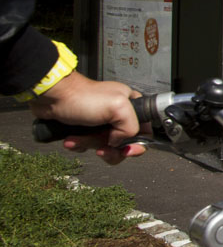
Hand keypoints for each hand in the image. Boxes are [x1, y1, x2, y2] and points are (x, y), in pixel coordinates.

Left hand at [29, 72, 146, 164]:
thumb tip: (120, 142)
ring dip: (90, 146)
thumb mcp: (118, 107)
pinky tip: (71, 138)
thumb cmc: (82, 96)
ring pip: (105, 147)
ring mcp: (102, 124)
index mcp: (131, 106)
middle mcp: (118, 116)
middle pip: (124, 143)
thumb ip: (131, 127)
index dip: (138, 144)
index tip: (127, 150)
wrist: (53, 97)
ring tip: (79, 138)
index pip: (145, 131)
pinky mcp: (86, 130)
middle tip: (100, 147)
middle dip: (110, 148)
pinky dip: (79, 145)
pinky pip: (88, 146)